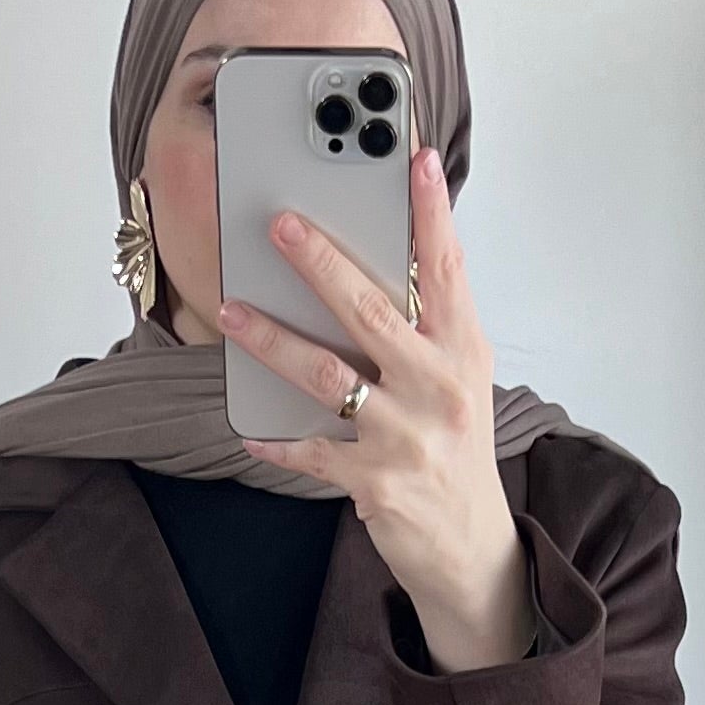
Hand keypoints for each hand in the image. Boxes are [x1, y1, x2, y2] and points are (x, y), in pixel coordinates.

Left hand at [220, 147, 536, 672]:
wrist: (471, 546)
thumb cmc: (454, 445)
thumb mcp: (457, 377)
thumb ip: (424, 324)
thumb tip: (363, 263)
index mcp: (463, 350)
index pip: (447, 269)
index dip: (431, 213)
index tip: (416, 159)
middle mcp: (440, 388)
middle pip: (371, 312)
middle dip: (322, 263)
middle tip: (280, 223)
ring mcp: (407, 436)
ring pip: (327, 376)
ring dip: (273, 340)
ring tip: (233, 310)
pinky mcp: (376, 482)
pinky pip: (311, 452)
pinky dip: (274, 440)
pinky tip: (246, 426)